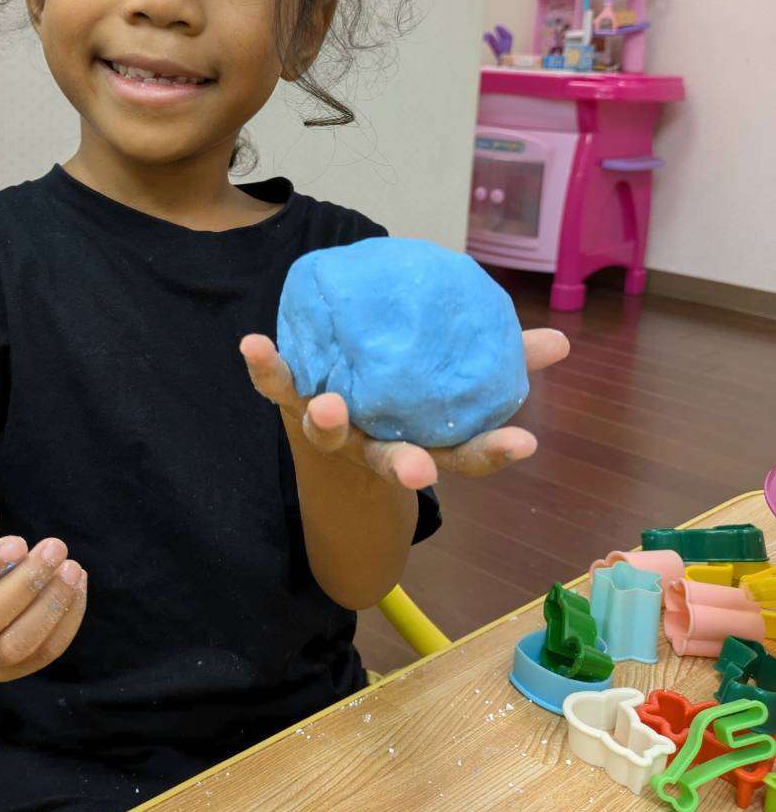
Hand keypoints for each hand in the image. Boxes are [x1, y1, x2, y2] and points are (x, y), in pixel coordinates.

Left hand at [239, 329, 569, 489]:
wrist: (329, 441)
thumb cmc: (405, 406)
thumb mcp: (453, 391)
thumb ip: (503, 362)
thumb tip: (560, 341)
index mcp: (420, 446)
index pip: (463, 457)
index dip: (493, 452)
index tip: (523, 443)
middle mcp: (374, 447)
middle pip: (394, 463)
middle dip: (408, 469)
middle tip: (422, 470)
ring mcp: (330, 429)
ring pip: (328, 434)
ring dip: (328, 423)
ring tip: (328, 408)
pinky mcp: (292, 401)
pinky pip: (276, 384)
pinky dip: (264, 366)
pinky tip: (253, 343)